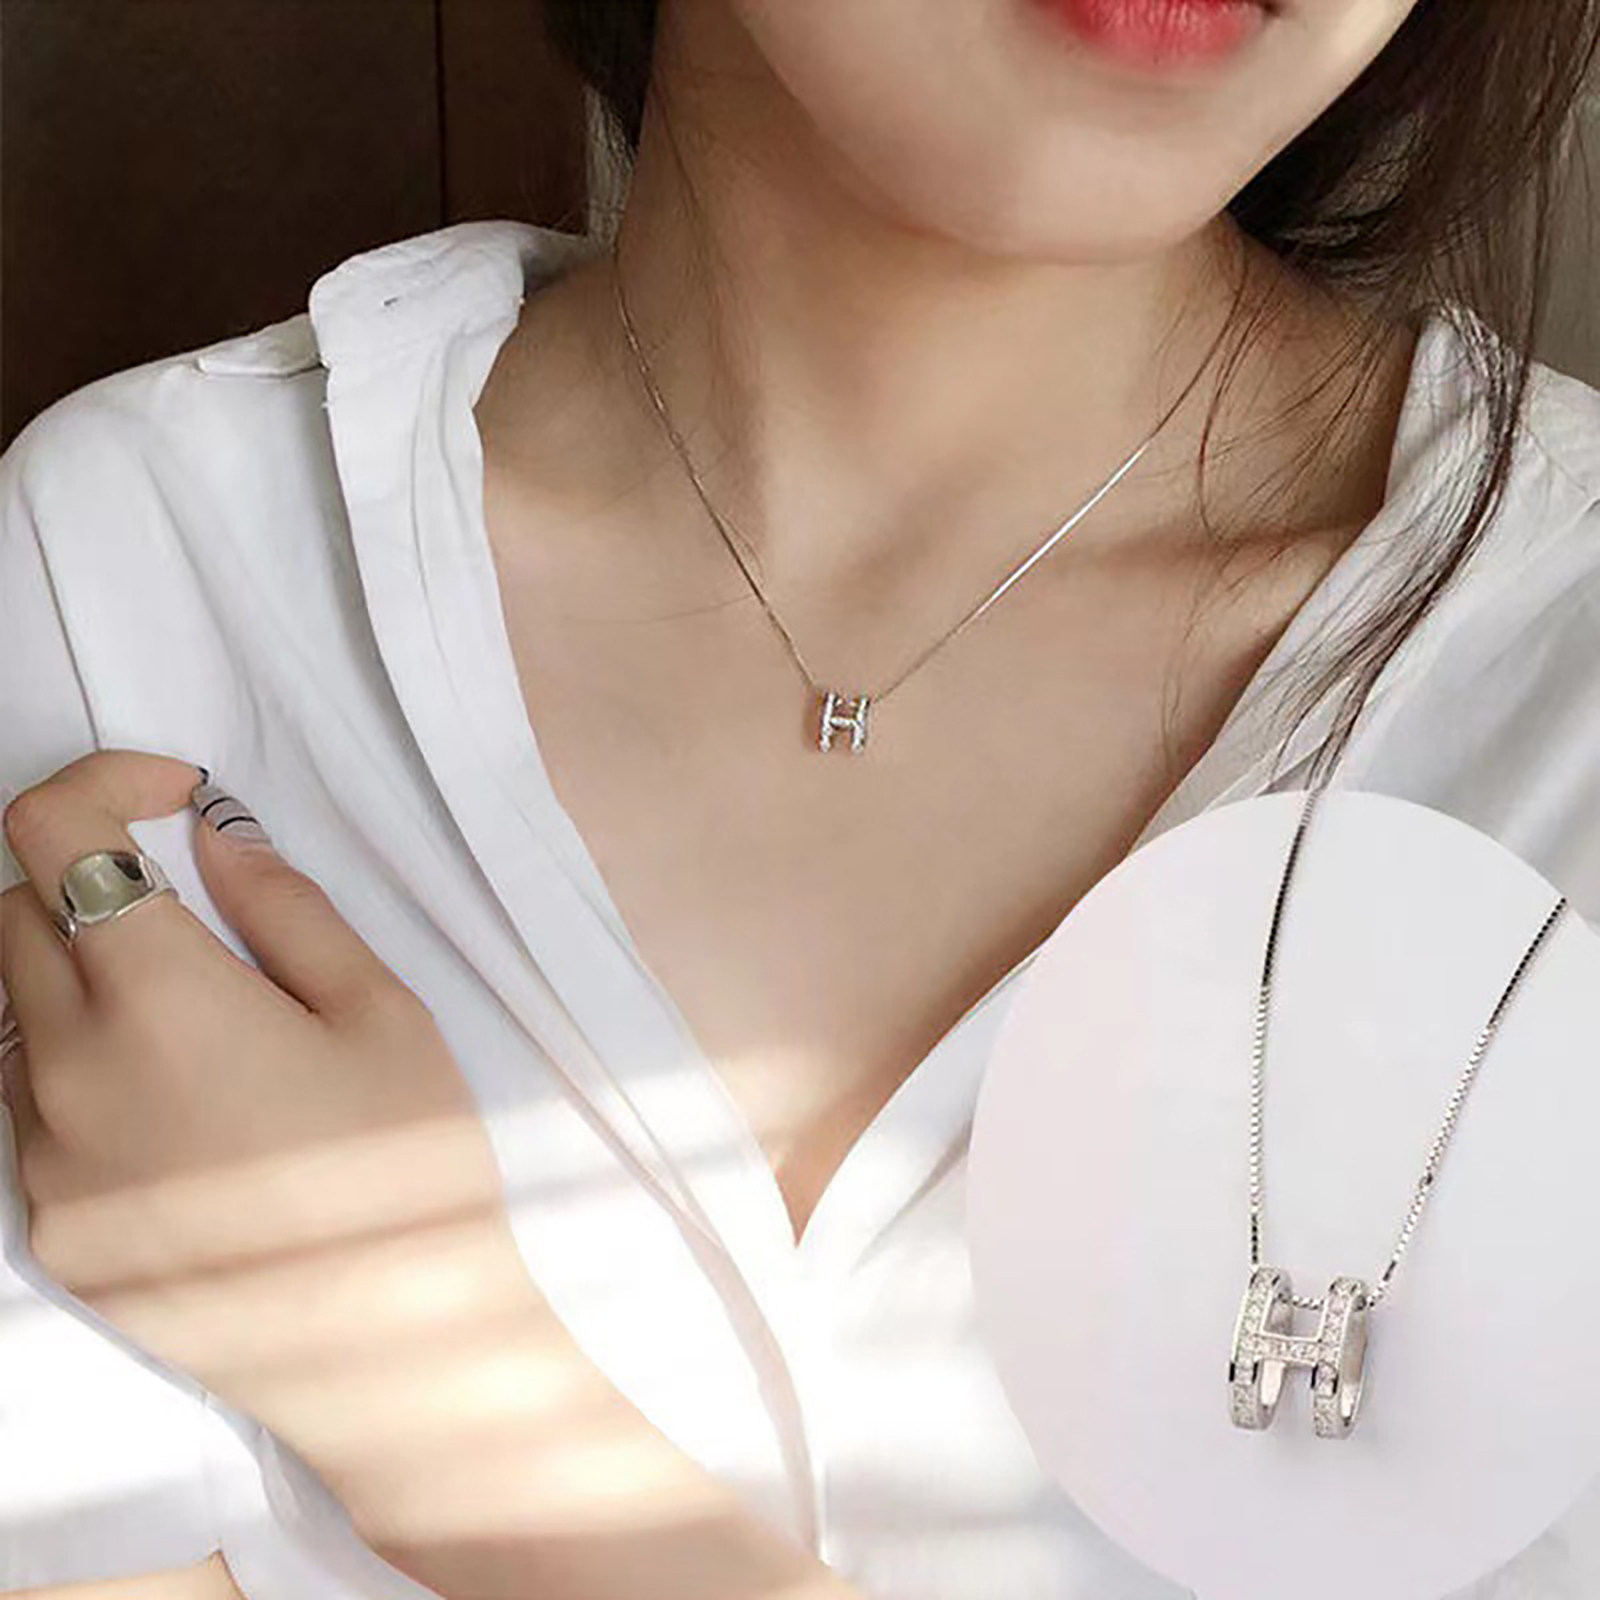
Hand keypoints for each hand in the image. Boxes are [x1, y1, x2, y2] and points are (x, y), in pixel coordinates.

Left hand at [0, 751, 860, 1599]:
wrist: (389, 1350)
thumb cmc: (405, 1168)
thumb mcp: (382, 1013)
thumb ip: (287, 908)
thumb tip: (216, 838)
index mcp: (156, 1000)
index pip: (51, 831)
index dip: (107, 777)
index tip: (179, 796)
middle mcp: (66, 1071)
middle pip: (9, 909)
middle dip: (88, 866)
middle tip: (192, 895)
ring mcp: (44, 1156)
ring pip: (10, 1006)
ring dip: (77, 964)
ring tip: (194, 1006)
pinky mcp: (50, 1222)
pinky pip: (27, 1099)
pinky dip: (78, 1056)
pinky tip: (180, 1100)